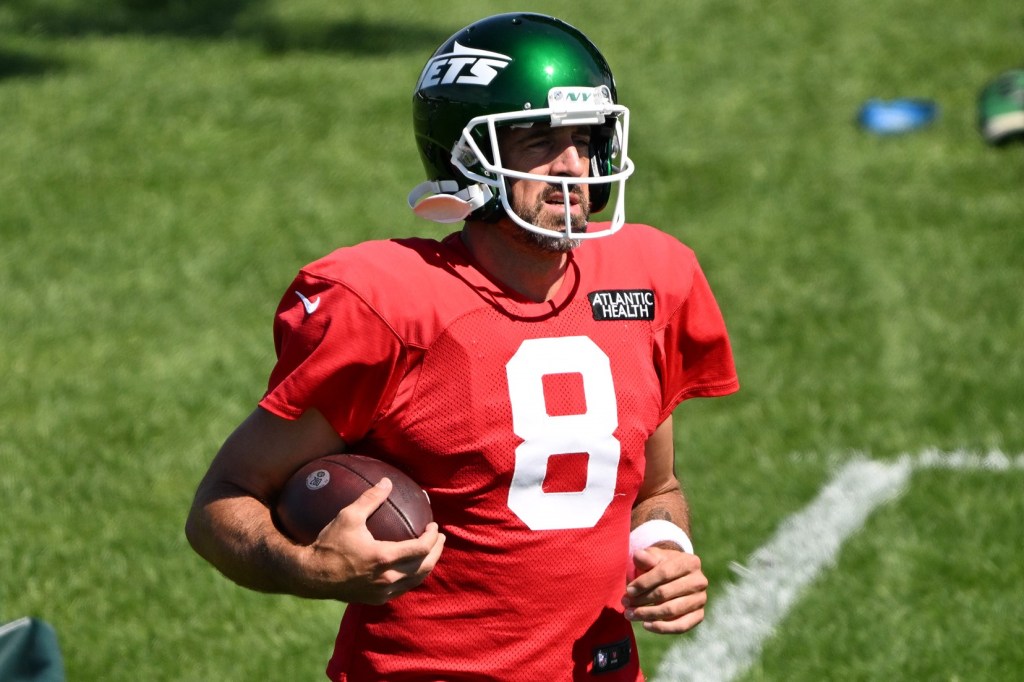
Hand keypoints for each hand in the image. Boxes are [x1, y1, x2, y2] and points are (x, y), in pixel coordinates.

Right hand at [302, 478, 445, 604]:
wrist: (311, 576)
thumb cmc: (329, 544)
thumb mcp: (348, 516)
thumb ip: (370, 499)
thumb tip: (387, 482)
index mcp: (384, 558)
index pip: (421, 548)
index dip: (432, 537)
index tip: (434, 525)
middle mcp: (387, 578)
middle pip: (424, 566)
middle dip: (437, 551)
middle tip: (440, 538)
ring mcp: (382, 592)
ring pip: (416, 580)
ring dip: (427, 565)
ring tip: (431, 551)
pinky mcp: (376, 600)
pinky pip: (403, 588)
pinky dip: (413, 577)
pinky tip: (411, 567)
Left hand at [622, 545, 706, 633]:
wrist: (675, 576)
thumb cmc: (661, 565)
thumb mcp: (654, 557)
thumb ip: (646, 557)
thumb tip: (638, 556)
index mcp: (690, 562)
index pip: (664, 573)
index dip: (644, 583)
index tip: (628, 591)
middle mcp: (700, 581)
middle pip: (666, 593)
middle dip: (642, 600)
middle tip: (625, 604)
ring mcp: (701, 599)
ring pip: (671, 611)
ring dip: (648, 614)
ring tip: (630, 614)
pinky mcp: (699, 616)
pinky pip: (681, 626)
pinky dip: (662, 628)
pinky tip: (645, 624)